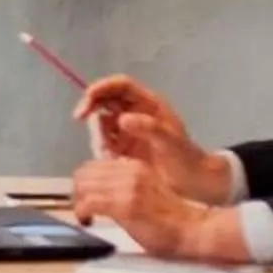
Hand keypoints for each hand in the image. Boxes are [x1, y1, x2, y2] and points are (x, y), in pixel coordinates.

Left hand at [70, 158, 249, 260]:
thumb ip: (124, 185)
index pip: (94, 165)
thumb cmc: (172, 217)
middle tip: (84, 209)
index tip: (87, 198)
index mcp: (135, 165)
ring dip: (79, 203)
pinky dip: (82, 213)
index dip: (86, 183)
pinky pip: (88, 203)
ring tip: (86, 217)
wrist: (194, 229)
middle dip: (78, 192)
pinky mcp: (125, 205)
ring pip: (83, 186)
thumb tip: (99, 187)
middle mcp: (130, 170)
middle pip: (84, 173)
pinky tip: (88, 221)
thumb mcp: (146, 191)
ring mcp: (127, 186)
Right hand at [73, 76, 226, 200]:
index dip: (102, 87)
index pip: (120, 85)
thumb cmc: (187, 161)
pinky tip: (113, 161)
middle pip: (105, 99)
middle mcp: (135, 114)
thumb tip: (122, 119)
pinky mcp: (120, 149)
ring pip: (100, 122)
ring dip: (97, 134)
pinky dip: (100, 150)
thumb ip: (149, 129)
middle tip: (79, 116)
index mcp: (149, 105)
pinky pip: (102, 143)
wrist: (193, 187)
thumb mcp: (172, 143)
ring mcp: (126, 131)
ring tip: (110, 153)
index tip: (89, 99)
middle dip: (90, 105)